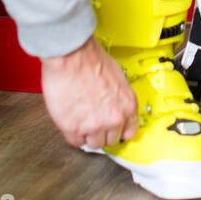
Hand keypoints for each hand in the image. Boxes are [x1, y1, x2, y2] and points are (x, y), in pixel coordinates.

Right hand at [40, 34, 138, 148]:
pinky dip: (72, 133)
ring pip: (93, 143)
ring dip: (87, 134)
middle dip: (102, 132)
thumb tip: (113, 105)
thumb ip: (117, 97)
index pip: (129, 131)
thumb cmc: (91, 59)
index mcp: (128, 105)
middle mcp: (114, 118)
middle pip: (111, 140)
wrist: (72, 56)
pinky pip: (75, 141)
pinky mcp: (74, 128)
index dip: (119, 130)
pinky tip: (70, 120)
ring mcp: (94, 126)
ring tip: (80, 119)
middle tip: (92, 121)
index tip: (113, 130)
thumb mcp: (117, 77)